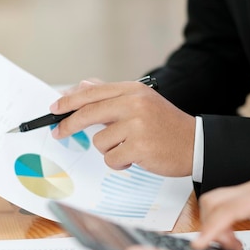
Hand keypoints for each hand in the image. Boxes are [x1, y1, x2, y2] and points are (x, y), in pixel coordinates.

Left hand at [49, 80, 195, 176]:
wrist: (195, 144)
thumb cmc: (166, 125)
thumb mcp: (141, 102)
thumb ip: (112, 95)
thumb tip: (82, 86)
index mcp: (133, 90)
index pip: (92, 93)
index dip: (69, 101)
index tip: (54, 109)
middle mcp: (134, 104)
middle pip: (88, 113)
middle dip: (69, 125)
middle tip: (58, 133)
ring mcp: (137, 125)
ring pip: (99, 141)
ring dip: (109, 150)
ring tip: (128, 148)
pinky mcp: (139, 147)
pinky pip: (111, 159)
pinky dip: (119, 163)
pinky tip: (135, 158)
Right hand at [192, 180, 249, 249]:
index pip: (228, 209)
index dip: (212, 227)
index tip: (201, 244)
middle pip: (214, 201)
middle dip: (211, 227)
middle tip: (227, 248)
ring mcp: (247, 192)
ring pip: (213, 203)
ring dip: (213, 225)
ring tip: (232, 244)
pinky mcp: (244, 199)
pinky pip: (220, 207)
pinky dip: (218, 224)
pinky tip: (231, 238)